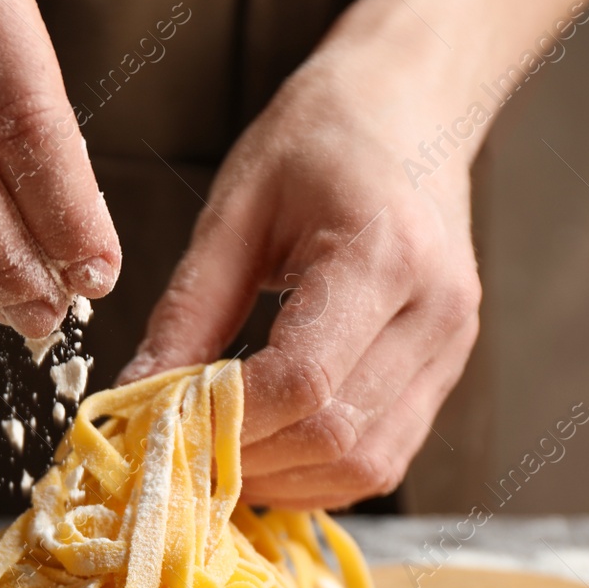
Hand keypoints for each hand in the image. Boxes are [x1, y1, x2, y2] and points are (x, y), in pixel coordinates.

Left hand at [118, 29, 481, 508]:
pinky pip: (384, 457)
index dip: (228, 419)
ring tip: (221, 456)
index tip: (167, 420)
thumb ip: (188, 310)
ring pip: (367, 464)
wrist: (413, 108)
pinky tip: (269, 449)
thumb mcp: (236, 209)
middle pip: (336, 436)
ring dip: (285, 479)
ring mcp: (451, 348)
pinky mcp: (447, 371)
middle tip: (182, 448)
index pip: (302, 380)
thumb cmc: (321, 138)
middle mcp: (434, 312)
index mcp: (383, 254)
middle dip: (248, 459)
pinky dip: (319, 472)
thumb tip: (138, 394)